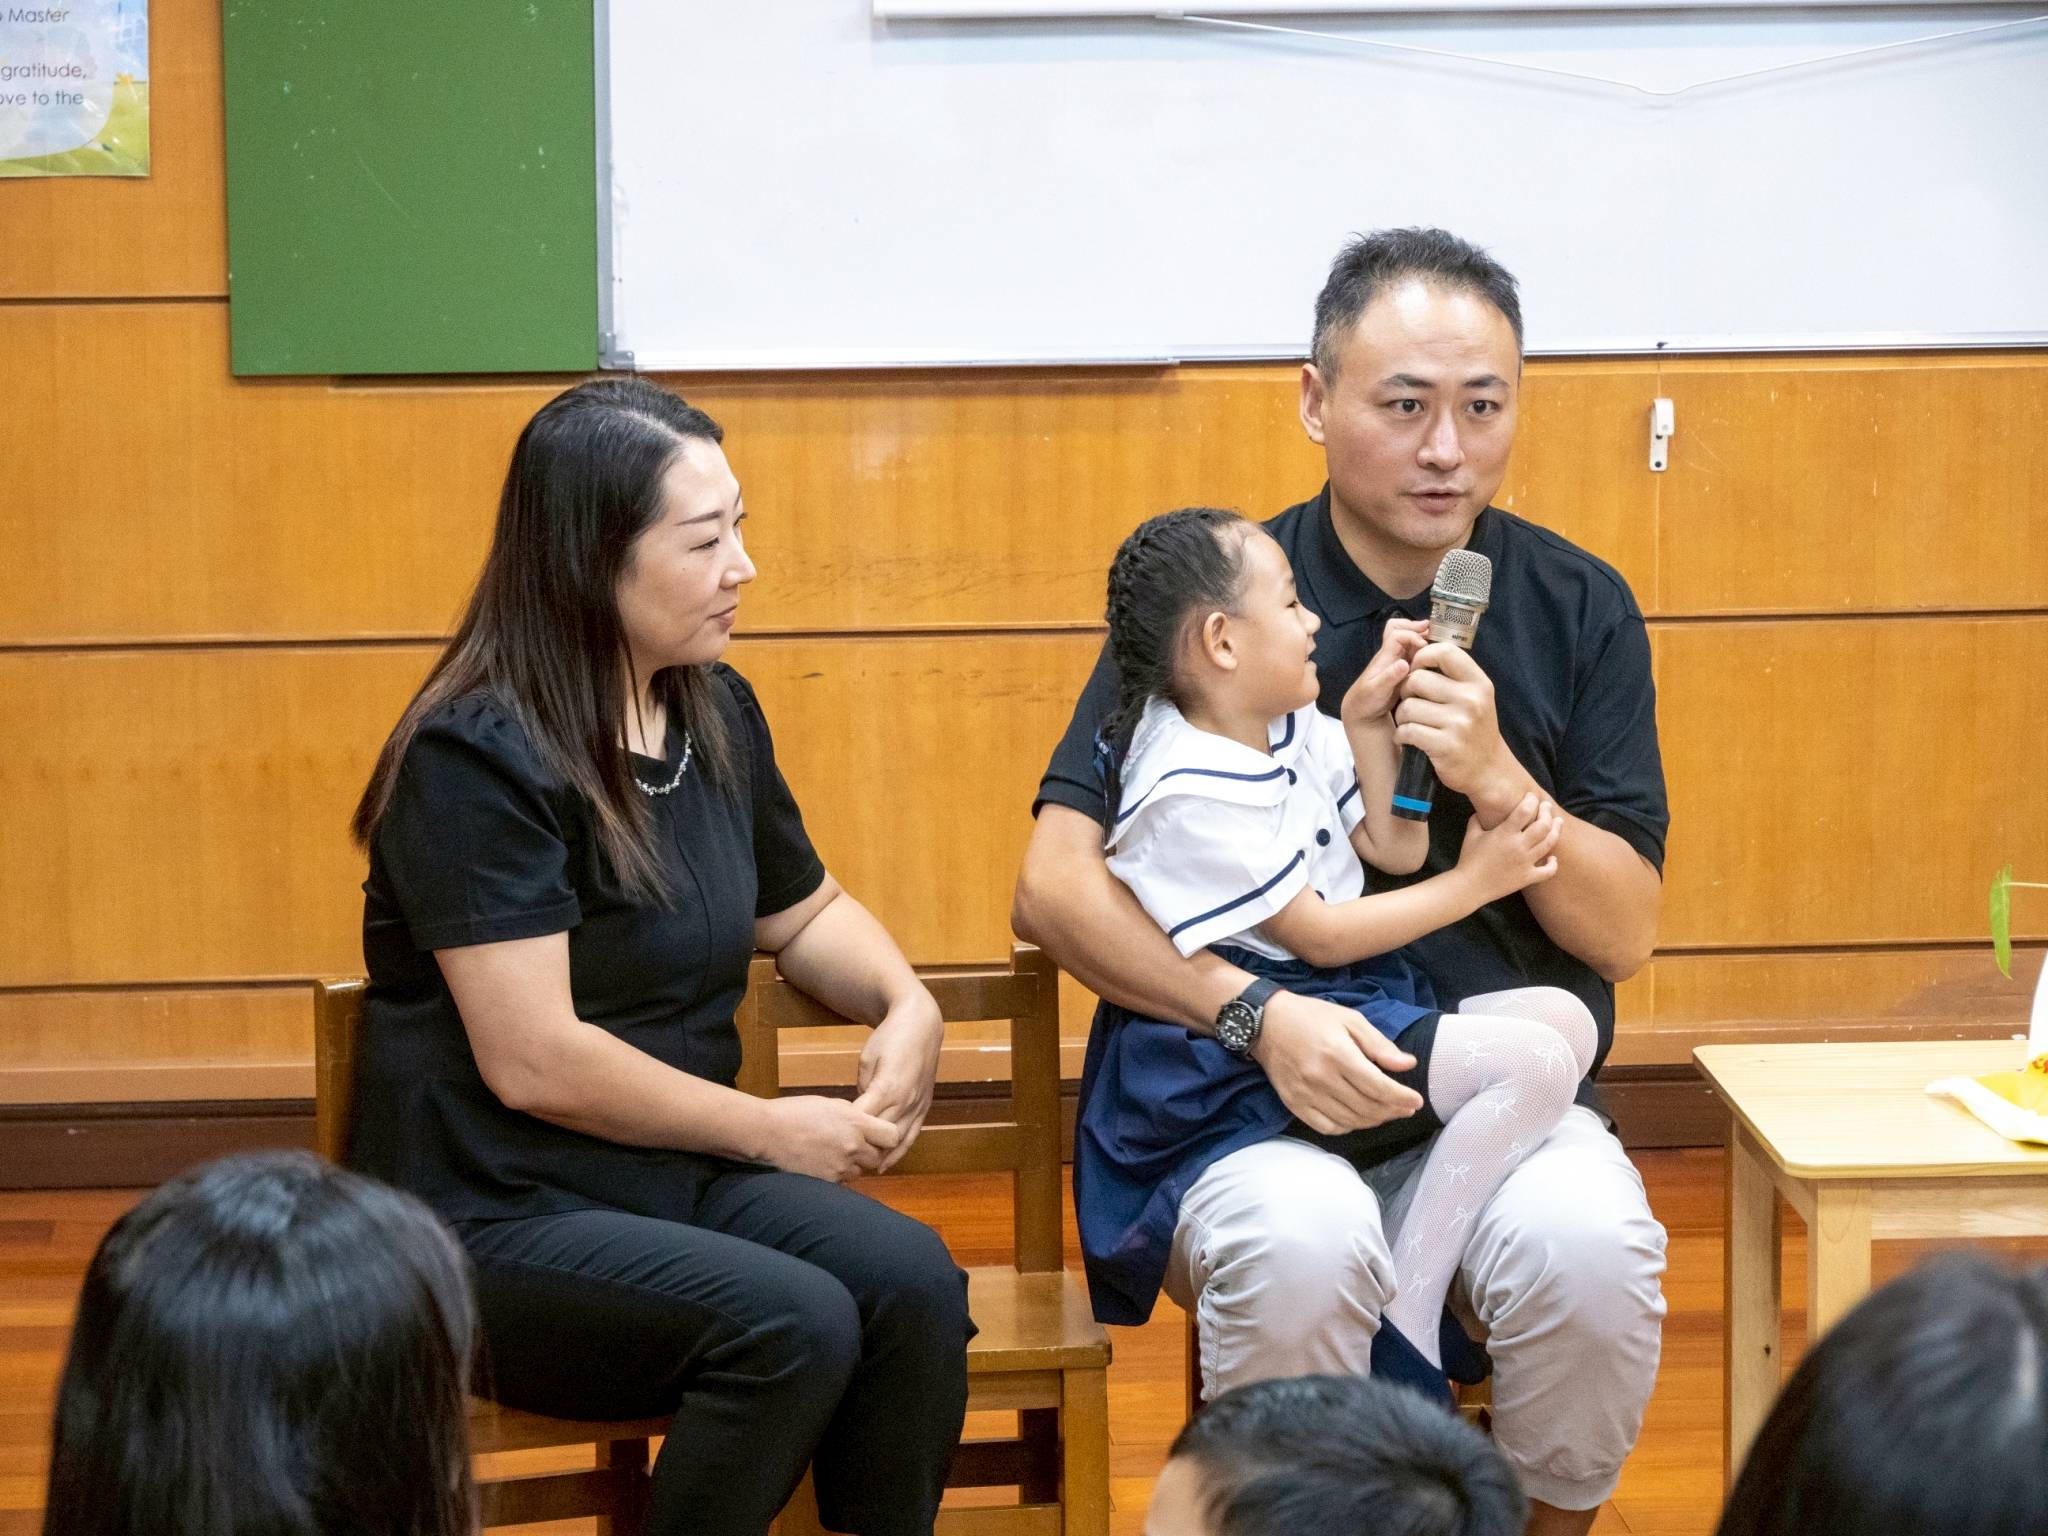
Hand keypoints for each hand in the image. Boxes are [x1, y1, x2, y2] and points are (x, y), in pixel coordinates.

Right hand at [756, 1094, 902, 1181]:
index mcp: (856, 1123)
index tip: (878, 1135)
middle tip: (853, 1145)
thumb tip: (867, 1124)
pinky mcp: (827, 1182)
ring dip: (852, 1165)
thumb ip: (855, 1116)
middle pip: (877, 1157)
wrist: (767, 1132)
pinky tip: (821, 1162)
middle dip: (869, 1152)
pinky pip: (841, 1181)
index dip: (886, 1136)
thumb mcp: (831, 1104)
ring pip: (859, 1171)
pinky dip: (836, 1174)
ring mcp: (840, 1167)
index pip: (892, 1136)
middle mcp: (853, 1147)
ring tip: (832, 1153)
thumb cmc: (796, 1112)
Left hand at [852, 991, 943, 1170]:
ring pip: (897, 1142)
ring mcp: (918, 1106)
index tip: (828, 1146)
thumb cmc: (890, 1037)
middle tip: (837, 1164)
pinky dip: (898, 1153)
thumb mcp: (867, 1059)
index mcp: (888, 1088)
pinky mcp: (925, 1107)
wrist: (921, 1024)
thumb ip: (862, 1088)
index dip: (846, 1135)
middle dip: (860, 1151)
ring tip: (857, 1171)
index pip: (862, 1121)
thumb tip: (856, 1112)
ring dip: (878, 1157)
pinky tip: (884, 1166)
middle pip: (879, 1137)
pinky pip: (912, 1136)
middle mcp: (906, 1101)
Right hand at [1250, 989, 1423, 1134]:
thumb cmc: (1312, 1017)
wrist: (1266, 1022)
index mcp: (1338, 1054)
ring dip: (1374, 1121)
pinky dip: (1347, 1127)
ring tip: (1386, 1112)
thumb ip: (1379, 1044)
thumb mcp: (1350, 1019)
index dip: (1402, 1097)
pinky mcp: (1294, 1104)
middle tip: (1406, 1108)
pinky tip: (1356, 1117)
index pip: (1378, 1087)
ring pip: (1350, 1121)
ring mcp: (1306, 1094)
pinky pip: (1327, 1127)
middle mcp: (1321, 1078)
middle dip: (1393, 1111)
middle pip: (1367, 1107)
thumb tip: (1408, 1064)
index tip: (1416, 1100)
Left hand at [1341, 618, 1429, 726]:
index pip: (1396, 633)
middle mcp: (1392, 654)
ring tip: (1438, 643)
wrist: (1362, 711)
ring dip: (1424, 638)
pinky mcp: (1406, 670)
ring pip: (1411, 641)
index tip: (1423, 644)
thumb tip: (1404, 664)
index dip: (1410, 634)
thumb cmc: (1365, 701)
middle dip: (1418, 628)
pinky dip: (1426, 652)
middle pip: (1403, 629)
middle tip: (1435, 631)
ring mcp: (1399, 661)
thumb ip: (1389, 677)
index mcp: (1384, 656)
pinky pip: (1416, 655)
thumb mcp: (1376, 691)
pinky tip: (1435, 659)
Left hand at [1393, 642, 1519, 808]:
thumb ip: (1452, 674)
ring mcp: (1459, 724)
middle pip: (1417, 679)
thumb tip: (1418, 647)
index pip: (1444, 651)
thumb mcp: (1475, 696)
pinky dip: (1402, 734)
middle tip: (1413, 703)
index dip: (1422, 656)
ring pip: (1408, 706)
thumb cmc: (1474, 728)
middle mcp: (1471, 700)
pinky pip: (1407, 730)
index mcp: (1478, 682)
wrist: (1489, 770)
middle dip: (1407, 691)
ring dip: (1403, 716)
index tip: (1416, 669)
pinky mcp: (1445, 746)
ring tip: (1412, 723)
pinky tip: (1409, 738)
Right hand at [1455, 790, 1561, 901]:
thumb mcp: (1471, 834)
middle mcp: (1518, 846)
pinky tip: (1552, 858)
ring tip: (1558, 822)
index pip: (1525, 810)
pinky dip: (1553, 864)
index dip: (1531, 800)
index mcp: (1505, 833)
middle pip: (1543, 825)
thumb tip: (1482, 811)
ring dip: (1556, 831)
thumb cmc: (1469, 858)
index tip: (1531, 797)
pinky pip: (1548, 871)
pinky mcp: (1528, 877)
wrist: (1469, 886)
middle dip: (1547, 812)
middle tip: (1546, 807)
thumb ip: (1478, 819)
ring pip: (1549, 843)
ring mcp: (1525, 863)